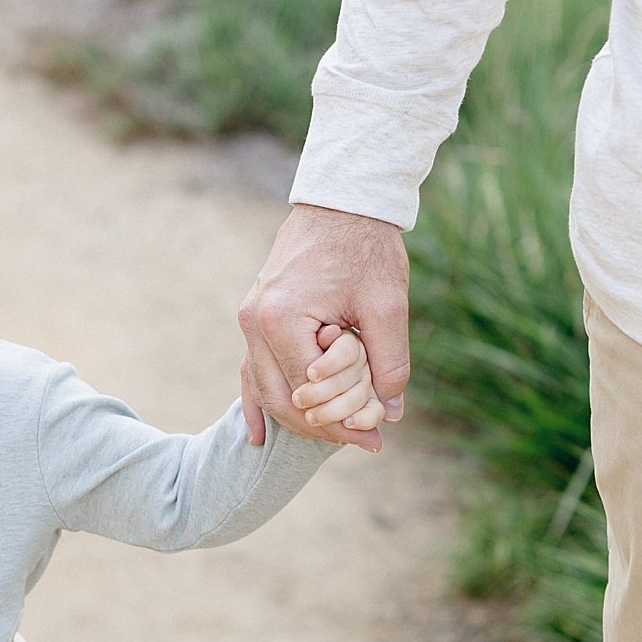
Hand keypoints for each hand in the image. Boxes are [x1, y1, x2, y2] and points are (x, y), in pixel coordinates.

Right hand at [238, 203, 408, 453]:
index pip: (310, 392)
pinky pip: (251, 371)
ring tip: (338, 436)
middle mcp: (255, 323)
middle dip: (323, 425)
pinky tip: (258, 437)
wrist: (343, 199)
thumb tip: (391, 413)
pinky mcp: (255, 317)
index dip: (344, 419)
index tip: (376, 435)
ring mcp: (249, 320)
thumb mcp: (387, 307)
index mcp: (283, 319)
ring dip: (300, 418)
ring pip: (265, 390)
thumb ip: (389, 363)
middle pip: (283, 400)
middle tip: (364, 441)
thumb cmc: (366, 247)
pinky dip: (257, 403)